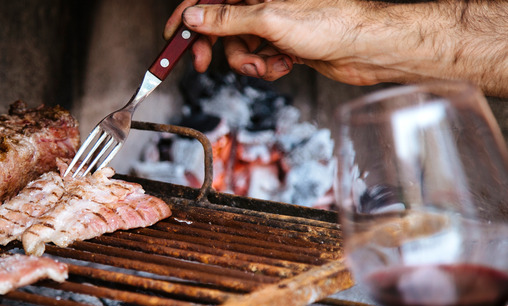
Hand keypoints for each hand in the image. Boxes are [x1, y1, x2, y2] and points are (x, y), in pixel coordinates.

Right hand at [163, 0, 507, 96]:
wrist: (368, 48)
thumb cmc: (331, 23)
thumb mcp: (269, 20)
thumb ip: (226, 19)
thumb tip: (193, 17)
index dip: (186, 16)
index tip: (171, 38)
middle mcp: (262, 2)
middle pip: (219, 24)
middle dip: (217, 47)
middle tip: (204, 64)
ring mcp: (274, 24)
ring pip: (239, 46)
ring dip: (248, 61)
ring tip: (268, 63)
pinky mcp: (284, 44)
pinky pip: (258, 58)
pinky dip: (266, 67)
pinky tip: (285, 64)